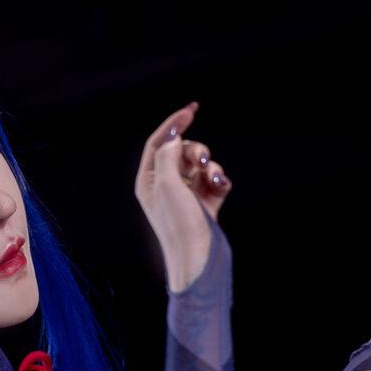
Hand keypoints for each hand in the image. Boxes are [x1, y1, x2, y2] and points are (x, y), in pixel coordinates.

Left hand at [134, 101, 232, 291]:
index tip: (192, 110)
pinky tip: (223, 188)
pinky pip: (215, 181)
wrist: (199, 259)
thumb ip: (168, 154)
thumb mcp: (167, 183)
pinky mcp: (206, 205)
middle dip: (197, 151)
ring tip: (215, 179)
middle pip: (182, 151)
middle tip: (204, 161)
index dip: (174, 124)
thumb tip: (174, 137)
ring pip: (202, 165)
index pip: (158, 143)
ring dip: (212, 167)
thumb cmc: (179, 224)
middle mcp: (165, 187)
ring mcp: (186, 196)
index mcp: (148, 182)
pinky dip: (220, 180)